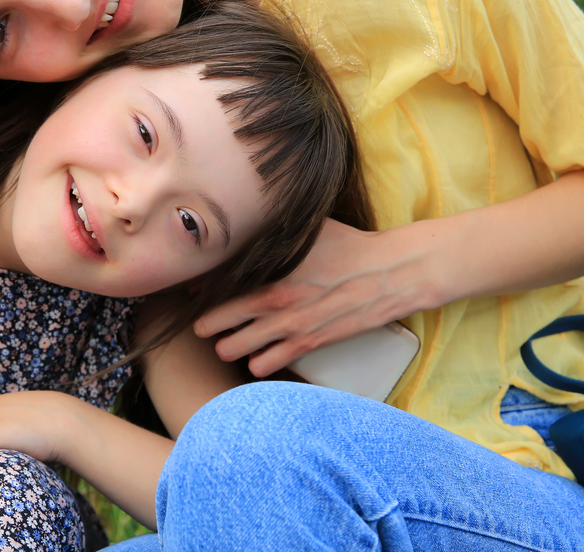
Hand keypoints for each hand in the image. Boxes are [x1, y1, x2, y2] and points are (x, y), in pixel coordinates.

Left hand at [193, 219, 438, 376]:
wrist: (387, 274)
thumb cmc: (348, 246)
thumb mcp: (307, 229)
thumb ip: (275, 230)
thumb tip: (250, 219)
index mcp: (270, 272)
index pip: (217, 286)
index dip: (201, 291)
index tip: (196, 292)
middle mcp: (274, 304)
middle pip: (217, 324)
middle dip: (206, 324)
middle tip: (204, 324)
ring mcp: (290, 327)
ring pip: (235, 350)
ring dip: (229, 345)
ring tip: (230, 341)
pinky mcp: (309, 344)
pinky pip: (267, 365)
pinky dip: (257, 362)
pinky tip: (258, 356)